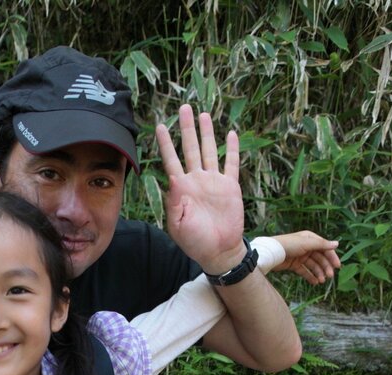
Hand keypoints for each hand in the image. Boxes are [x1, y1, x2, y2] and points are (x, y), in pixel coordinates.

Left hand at [155, 106, 245, 274]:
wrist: (219, 251)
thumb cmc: (195, 241)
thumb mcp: (178, 225)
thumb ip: (174, 203)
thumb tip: (171, 179)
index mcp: (182, 188)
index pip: (171, 160)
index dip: (166, 143)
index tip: (160, 126)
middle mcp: (197, 180)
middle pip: (190, 148)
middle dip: (187, 128)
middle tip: (184, 108)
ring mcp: (214, 182)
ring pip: (209, 151)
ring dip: (206, 133)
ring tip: (204, 115)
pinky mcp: (230, 186)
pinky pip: (231, 164)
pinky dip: (231, 149)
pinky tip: (230, 134)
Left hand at [270, 231, 340, 284]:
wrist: (271, 253)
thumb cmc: (289, 245)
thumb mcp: (306, 243)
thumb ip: (322, 245)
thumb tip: (337, 244)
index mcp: (311, 239)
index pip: (325, 248)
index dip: (332, 257)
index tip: (337, 266)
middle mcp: (307, 247)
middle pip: (320, 258)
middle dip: (325, 267)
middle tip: (330, 277)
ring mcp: (300, 256)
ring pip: (313, 266)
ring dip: (318, 273)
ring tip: (321, 281)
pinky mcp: (294, 265)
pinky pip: (304, 271)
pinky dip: (310, 276)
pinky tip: (315, 282)